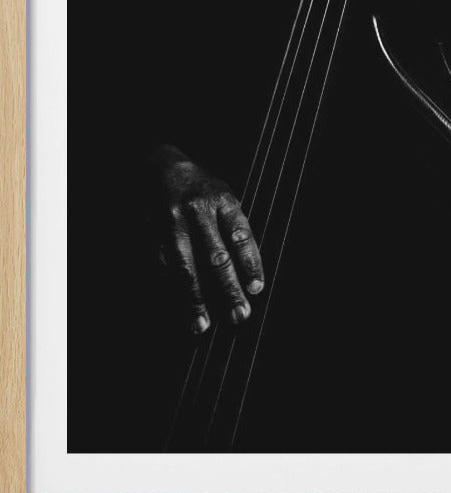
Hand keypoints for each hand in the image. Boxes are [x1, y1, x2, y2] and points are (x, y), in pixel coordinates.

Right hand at [153, 145, 263, 334]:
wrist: (159, 168)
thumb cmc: (200, 190)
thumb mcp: (224, 197)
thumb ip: (234, 229)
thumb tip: (247, 274)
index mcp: (222, 201)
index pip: (241, 236)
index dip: (250, 264)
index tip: (256, 290)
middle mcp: (198, 211)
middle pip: (216, 257)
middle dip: (229, 290)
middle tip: (238, 315)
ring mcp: (173, 224)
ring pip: (186, 268)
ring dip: (196, 300)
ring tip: (203, 324)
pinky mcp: (152, 234)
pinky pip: (164, 269)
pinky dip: (172, 292)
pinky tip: (179, 309)